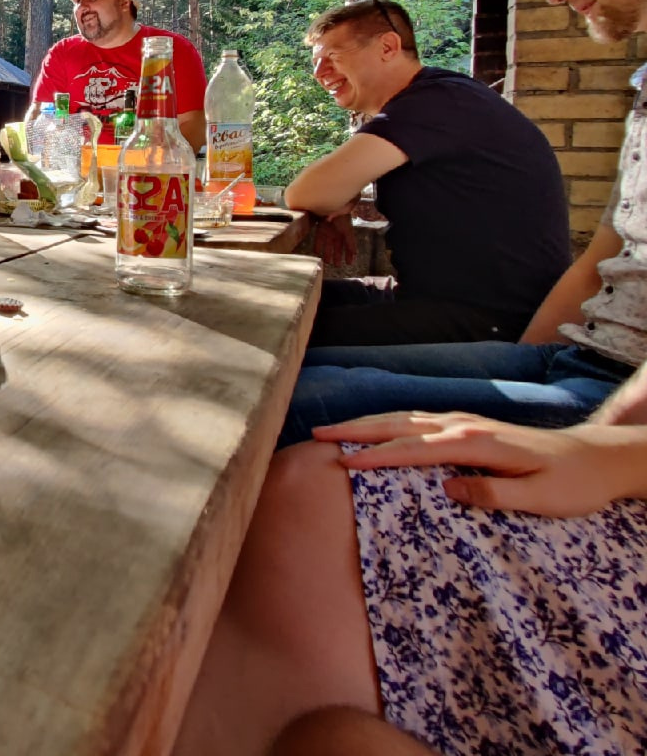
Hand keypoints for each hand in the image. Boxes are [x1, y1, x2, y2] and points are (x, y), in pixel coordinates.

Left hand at [312, 213, 356, 265]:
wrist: (331, 205)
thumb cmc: (342, 217)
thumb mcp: (348, 231)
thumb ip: (351, 242)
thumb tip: (355, 253)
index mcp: (345, 233)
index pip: (348, 246)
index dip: (349, 254)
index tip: (349, 263)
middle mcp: (337, 233)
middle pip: (337, 247)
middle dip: (337, 256)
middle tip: (337, 265)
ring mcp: (328, 231)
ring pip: (328, 245)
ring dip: (327, 253)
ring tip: (327, 261)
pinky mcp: (319, 229)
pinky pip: (318, 239)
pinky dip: (317, 246)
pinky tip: (316, 252)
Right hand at [314, 411, 646, 517]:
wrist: (599, 458)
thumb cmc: (573, 484)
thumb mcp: (541, 499)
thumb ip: (493, 495)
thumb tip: (447, 489)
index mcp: (476, 443)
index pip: (413, 449)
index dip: (376, 456)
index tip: (342, 462)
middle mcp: (465, 426)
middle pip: (400, 424)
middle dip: (356, 428)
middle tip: (317, 434)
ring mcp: (466, 422)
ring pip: (406, 417)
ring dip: (368, 421)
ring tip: (334, 428)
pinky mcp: (469, 426)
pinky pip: (418, 420)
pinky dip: (390, 421)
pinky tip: (377, 427)